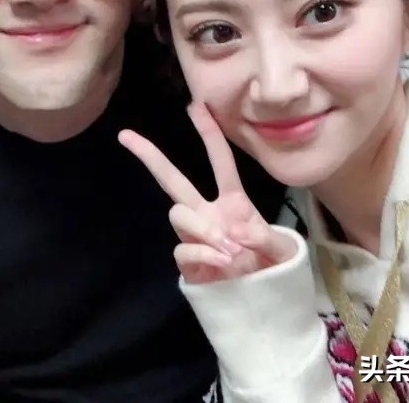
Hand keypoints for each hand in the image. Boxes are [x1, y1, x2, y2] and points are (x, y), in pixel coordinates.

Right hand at [118, 103, 296, 283]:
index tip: (196, 106)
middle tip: (126, 135)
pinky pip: (182, 248)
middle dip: (150, 156)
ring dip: (203, 228)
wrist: (263, 302)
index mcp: (234, 202)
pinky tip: (223, 263)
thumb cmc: (274, 268)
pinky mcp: (188, 261)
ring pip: (178, 213)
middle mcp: (207, 213)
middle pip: (172, 179)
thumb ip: (266, 237)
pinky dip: (203, 253)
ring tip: (230, 250)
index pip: (220, 161)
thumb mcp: (283, 250)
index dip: (209, 133)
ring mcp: (194, 236)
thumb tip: (236, 231)